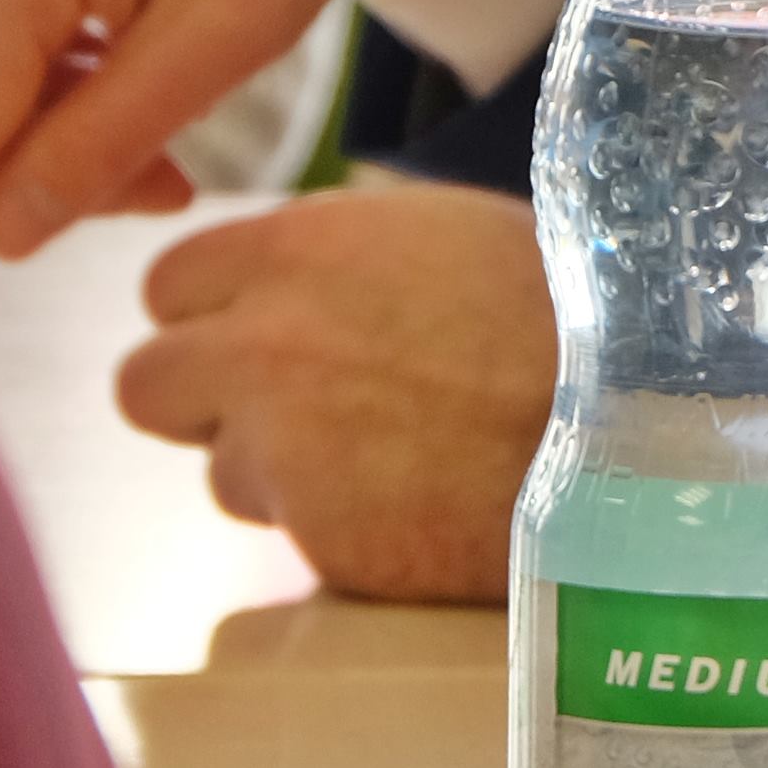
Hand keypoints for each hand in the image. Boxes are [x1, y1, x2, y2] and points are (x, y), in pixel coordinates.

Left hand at [117, 184, 558, 601]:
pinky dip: (337, 525)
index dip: (209, 313)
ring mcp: (279, 444)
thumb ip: (338, 256)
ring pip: (220, 470)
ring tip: (382, 454)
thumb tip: (290, 280)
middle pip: (146, 384)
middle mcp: (262, 341)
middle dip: (201, 400)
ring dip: (279, 470)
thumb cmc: (553, 309)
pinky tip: (412, 497)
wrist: (622, 416)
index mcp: (296, 248)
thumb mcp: (436, 234)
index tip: (247, 332)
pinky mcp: (314, 534)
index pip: (169, 283)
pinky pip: (293, 534)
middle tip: (274, 408)